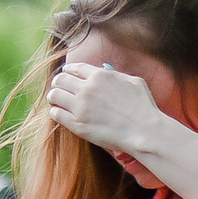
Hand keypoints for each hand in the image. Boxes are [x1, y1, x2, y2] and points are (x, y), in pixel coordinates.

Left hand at [47, 59, 165, 158]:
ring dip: (54, 96)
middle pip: (60, 80)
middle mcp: (87, 89)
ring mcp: (81, 107)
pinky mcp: (77, 125)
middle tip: (59, 88)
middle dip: (59, 83)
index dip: (68, 71)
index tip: (66, 75)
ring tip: (57, 100)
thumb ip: (114, 75)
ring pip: (54, 95)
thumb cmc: (142, 106)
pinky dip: (55, 112)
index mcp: (100, 76)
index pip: (75, 68)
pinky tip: (59, 113)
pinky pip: (56, 114)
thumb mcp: (132, 81)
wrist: (143, 130)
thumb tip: (104, 71)